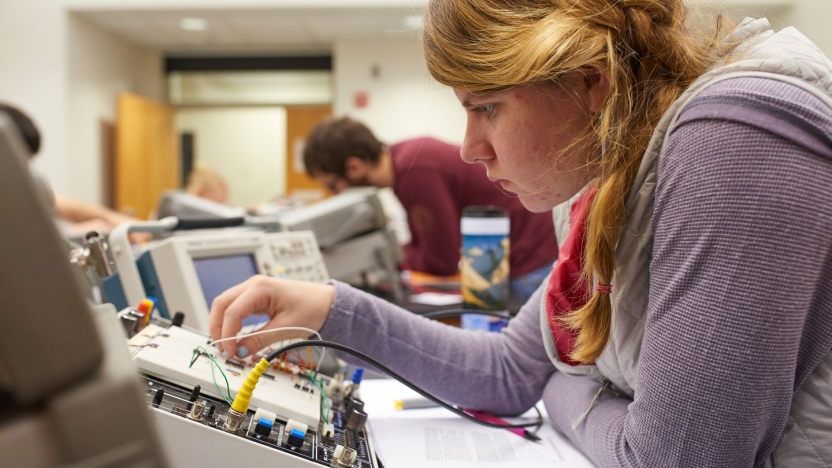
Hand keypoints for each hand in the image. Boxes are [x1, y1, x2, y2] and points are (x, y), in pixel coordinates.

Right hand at [208, 275, 334, 357]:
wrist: (328, 302)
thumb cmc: (313, 308)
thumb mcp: (285, 328)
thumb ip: (259, 340)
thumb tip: (240, 351)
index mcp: (260, 287)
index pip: (232, 311)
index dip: (227, 334)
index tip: (231, 351)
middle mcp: (254, 285)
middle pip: (221, 304)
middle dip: (217, 327)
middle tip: (222, 348)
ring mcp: (254, 290)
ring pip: (226, 305)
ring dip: (223, 324)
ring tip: (228, 344)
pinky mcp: (257, 298)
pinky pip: (236, 308)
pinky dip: (231, 322)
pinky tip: (234, 336)